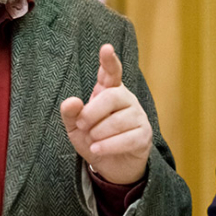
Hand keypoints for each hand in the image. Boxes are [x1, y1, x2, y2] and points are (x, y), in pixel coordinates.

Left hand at [60, 44, 151, 184]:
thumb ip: (71, 114)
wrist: (110, 166)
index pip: (112, 72)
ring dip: (99, 133)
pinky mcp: (144, 135)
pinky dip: (108, 146)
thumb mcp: (76, 127)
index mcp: (109, 91)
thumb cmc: (94, 139)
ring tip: (92, 141)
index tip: (106, 48)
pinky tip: (97, 149)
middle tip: (82, 125)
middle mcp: (126, 99)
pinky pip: (127, 138)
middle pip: (112, 96)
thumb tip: (71, 101)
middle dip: (92, 112)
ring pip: (118, 120)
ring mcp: (138, 116)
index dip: (109, 61)